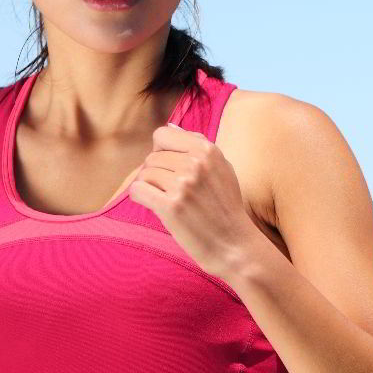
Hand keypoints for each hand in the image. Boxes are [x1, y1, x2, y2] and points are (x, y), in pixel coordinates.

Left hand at [127, 122, 261, 280]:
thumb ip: (199, 147)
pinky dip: (140, 198)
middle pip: (152, 157)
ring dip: (150, 188)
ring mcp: (183, 184)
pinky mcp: (171, 206)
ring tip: (168, 201)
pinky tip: (155, 206)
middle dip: (157, 174)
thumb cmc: (226, 209)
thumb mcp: (223, 170)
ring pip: (144, 174)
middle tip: (172, 193)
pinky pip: (138, 190)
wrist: (234, 246)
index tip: (169, 168)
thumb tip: (171, 126)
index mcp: (208, 150)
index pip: (163, 134)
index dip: (161, 151)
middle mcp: (196, 163)